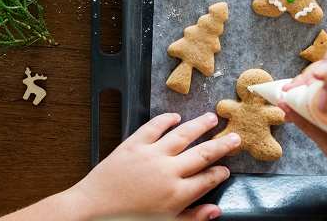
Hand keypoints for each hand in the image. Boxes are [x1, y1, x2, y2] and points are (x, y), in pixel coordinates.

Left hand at [67, 113, 239, 220]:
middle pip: (203, 154)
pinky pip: (154, 127)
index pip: (208, 179)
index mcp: (177, 195)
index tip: (227, 168)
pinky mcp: (133, 145)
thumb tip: (215, 211)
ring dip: (200, 125)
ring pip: (183, 135)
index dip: (220, 173)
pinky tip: (175, 117)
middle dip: (222, 145)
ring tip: (212, 117)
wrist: (91, 212)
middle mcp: (169, 172)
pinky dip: (166, 120)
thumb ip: (192, 218)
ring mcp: (151, 156)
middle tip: (235, 136)